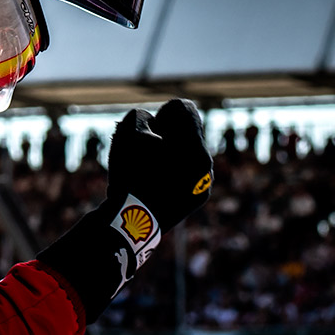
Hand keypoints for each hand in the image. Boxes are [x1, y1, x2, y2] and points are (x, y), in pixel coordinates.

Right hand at [37, 99, 212, 322]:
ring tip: (148, 168)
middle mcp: (206, 164)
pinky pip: (188, 175)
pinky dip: (172, 173)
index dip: (162, 112)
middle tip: (146, 147)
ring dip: (171, 153)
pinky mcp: (197, 199)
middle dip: (167, 133)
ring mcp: (204, 183)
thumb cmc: (128, 175)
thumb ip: (141, 116)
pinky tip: (154, 183)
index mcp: (195, 147)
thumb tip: (154, 124)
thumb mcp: (127, 133)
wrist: (131, 225)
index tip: (151, 127)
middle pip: (188, 132)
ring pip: (189, 154)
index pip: (184, 109)